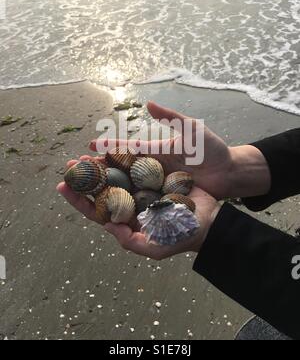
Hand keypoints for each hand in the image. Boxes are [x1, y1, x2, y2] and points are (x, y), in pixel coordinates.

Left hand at [57, 169, 219, 259]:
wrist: (210, 221)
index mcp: (126, 221)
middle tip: (71, 164)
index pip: (96, 211)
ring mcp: (141, 188)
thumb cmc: (183, 237)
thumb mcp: (156, 248)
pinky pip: (135, 165)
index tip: (62, 186)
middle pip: (102, 189)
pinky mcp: (154, 175)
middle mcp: (130, 203)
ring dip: (101, 165)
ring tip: (86, 154)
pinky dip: (122, 157)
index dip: (78, 199)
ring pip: (116, 175)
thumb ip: (130, 241)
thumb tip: (106, 226)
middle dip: (85, 178)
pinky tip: (112, 149)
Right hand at [90, 101, 270, 199]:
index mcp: (155, 151)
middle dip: (100, 169)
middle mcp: (151, 168)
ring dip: (107, 188)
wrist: (229, 173)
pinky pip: (143, 201)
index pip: (126, 148)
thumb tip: (148, 104)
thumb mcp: (192, 130)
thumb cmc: (212, 150)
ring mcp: (157, 185)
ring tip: (87, 190)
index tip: (89, 146)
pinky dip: (127, 204)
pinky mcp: (164, 198)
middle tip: (78, 170)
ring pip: (127, 186)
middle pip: (121, 169)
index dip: (108, 147)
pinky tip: (112, 208)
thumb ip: (171, 118)